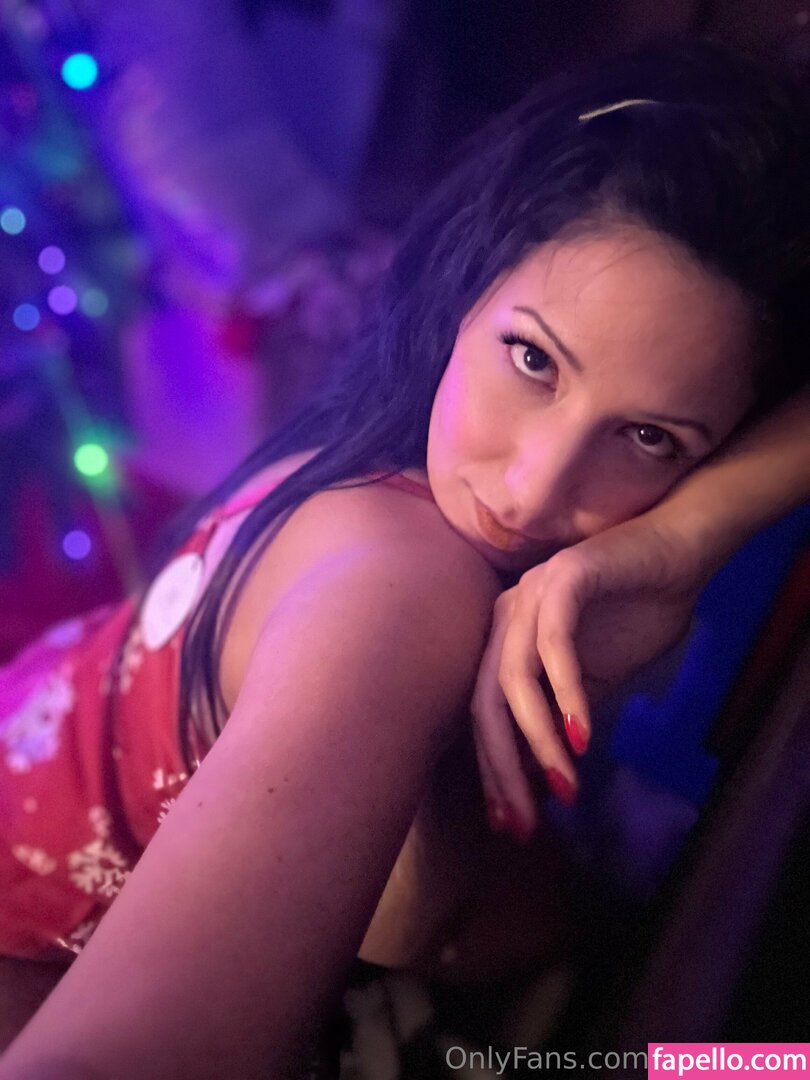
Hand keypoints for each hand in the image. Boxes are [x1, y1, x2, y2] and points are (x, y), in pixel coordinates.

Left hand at [471, 510, 709, 839]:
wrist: (680, 554)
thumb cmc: (638, 613)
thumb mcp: (596, 681)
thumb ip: (562, 719)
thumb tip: (537, 775)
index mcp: (506, 639)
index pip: (485, 713)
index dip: (494, 771)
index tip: (509, 823)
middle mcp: (506, 616)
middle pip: (485, 702)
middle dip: (502, 769)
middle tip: (524, 823)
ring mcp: (530, 594)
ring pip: (513, 679)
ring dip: (536, 740)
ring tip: (564, 787)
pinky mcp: (562, 578)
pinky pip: (553, 644)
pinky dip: (566, 693)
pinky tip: (581, 736)